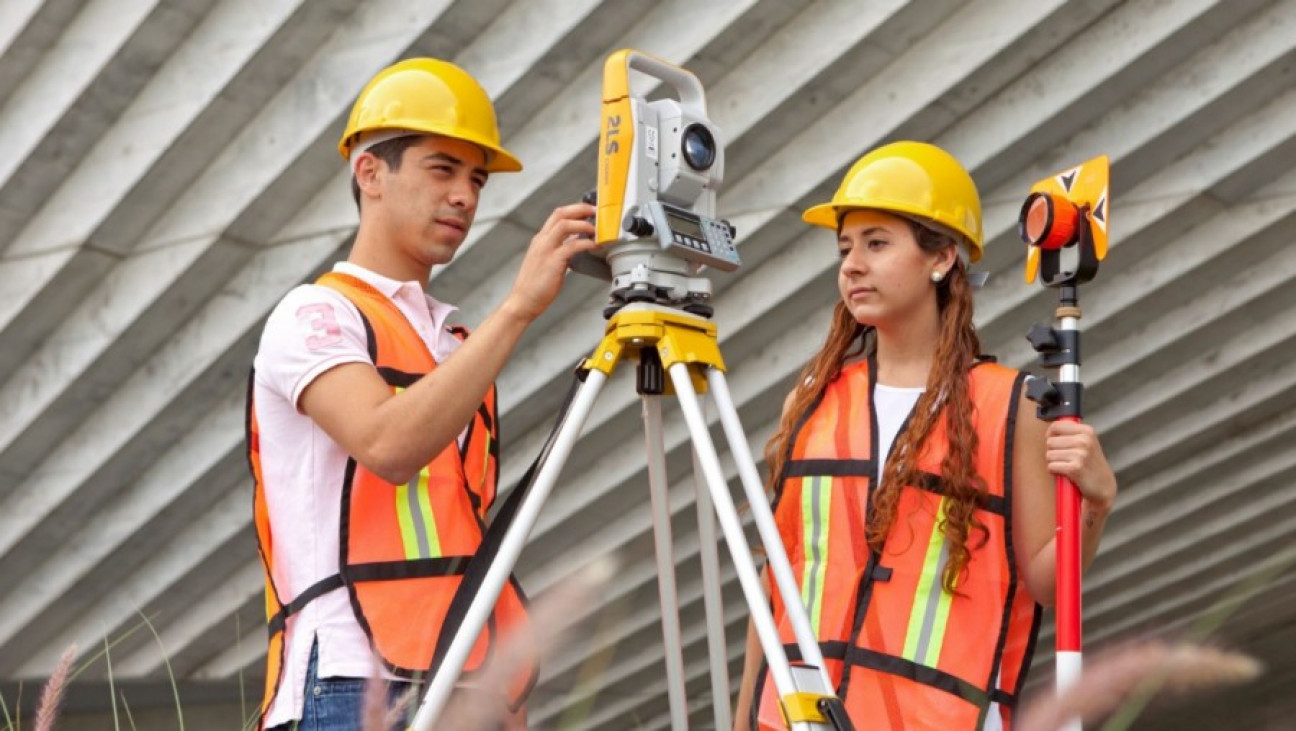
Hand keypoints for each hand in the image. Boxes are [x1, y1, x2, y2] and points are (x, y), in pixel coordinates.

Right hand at [503, 203, 597, 320]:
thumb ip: (560, 250)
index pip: (557, 215)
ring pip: (565, 224)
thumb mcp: (547, 262)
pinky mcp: (552, 262)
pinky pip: (572, 246)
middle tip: (596, 211)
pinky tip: (594, 246)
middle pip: (561, 214)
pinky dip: (585, 243)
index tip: (589, 210)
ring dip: (583, 224)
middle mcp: (542, 241)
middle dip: (581, 209)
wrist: (522, 302)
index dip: (575, 209)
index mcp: (540, 240)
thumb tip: (575, 244)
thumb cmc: (535, 286)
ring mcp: (546, 250)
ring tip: (596, 229)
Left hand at [1045, 420, 1116, 514]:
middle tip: (1065, 459)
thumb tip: (1051, 429)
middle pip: (1050, 442)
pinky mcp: (1075, 468)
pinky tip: (1066, 473)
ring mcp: (1080, 454)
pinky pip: (1051, 466)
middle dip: (1053, 452)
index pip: (1056, 426)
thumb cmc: (1091, 464)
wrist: (1103, 486)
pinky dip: (1055, 472)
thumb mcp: (1087, 443)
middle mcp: (1084, 440)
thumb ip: (1072, 433)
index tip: (1055, 442)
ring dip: (1054, 463)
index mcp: (1087, 431)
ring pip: (1049, 455)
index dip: (1050, 435)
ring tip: (1067, 466)